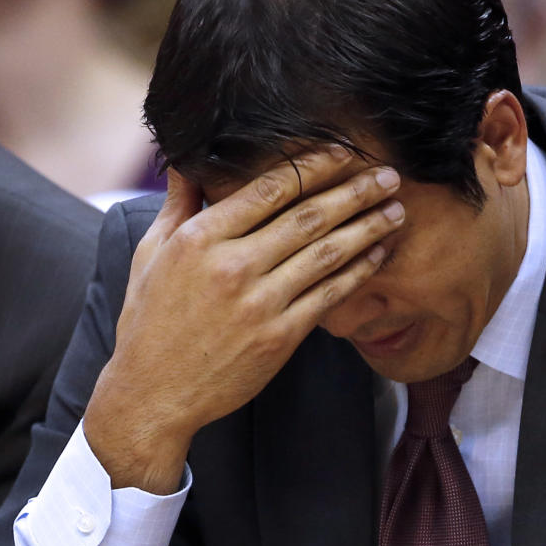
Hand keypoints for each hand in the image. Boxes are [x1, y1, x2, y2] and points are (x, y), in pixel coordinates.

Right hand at [84, 148, 404, 491]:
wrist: (154, 393)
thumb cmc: (149, 323)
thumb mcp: (151, 256)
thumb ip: (178, 206)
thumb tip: (188, 160)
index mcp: (201, 238)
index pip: (270, 188)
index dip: (313, 166)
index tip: (342, 152)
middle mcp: (233, 266)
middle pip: (308, 216)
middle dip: (354, 191)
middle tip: (388, 174)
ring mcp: (259, 303)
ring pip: (326, 254)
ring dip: (367, 228)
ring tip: (396, 211)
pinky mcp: (279, 338)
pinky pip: (328, 296)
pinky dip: (357, 273)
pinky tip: (378, 255)